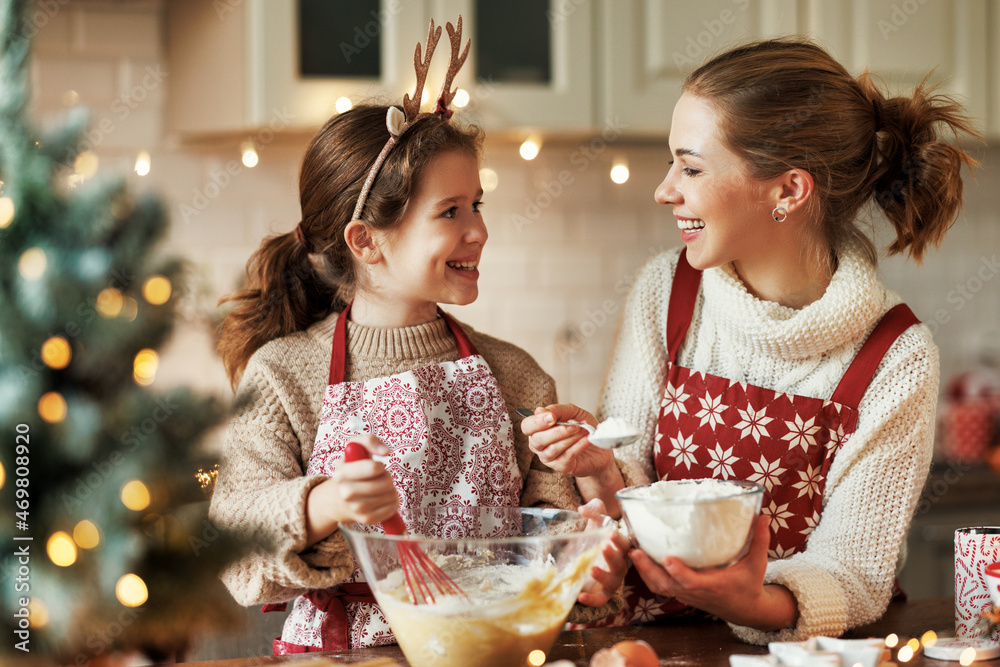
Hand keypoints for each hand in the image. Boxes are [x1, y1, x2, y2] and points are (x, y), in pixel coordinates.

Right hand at [305, 434, 398, 544]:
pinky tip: (385, 498)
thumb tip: (386, 452)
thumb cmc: (352, 469)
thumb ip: (369, 441)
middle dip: (388, 478)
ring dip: (392, 490)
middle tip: (381, 478)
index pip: (374, 468)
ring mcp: (356, 508)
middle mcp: (346, 493)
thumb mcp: (355, 449)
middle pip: (386, 483)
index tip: (376, 467)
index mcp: (341, 473)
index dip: (380, 466)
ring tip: (383, 488)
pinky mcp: (366, 519)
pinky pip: (391, 509)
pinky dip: (393, 502)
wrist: (338, 498)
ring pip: (390, 495)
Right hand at [520, 404, 612, 477]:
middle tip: (574, 425)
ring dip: (570, 438)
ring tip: (584, 429)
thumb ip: (557, 410)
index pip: (527, 426)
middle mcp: (539, 445)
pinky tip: (587, 438)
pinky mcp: (562, 467)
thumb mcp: (571, 412)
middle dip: (557, 432)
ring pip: (553, 449)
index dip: (537, 422)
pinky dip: (579, 445)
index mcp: (537, 429)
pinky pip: (568, 456)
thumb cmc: (582, 427)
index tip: (552, 417)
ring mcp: (549, 458)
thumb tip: (540, 411)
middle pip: (537, 440)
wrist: (599, 445)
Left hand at [575, 499, 630, 606]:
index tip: (611, 533)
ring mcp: (610, 581)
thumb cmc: (595, 535)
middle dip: (613, 556)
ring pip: (612, 582)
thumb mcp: (595, 519)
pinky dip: (592, 600)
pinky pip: (600, 600)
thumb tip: (583, 509)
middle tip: (603, 547)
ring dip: (603, 577)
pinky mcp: (599, 593)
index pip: (625, 544)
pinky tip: (580, 596)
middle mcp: (619, 565)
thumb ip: (594, 508)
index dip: (619, 540)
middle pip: (620, 563)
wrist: (584, 555)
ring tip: (591, 569)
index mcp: (620, 548)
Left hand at [629, 515, 797, 629]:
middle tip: (635, 551)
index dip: (677, 572)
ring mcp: (686, 595)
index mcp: (712, 586)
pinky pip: (660, 587)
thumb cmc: (749, 585)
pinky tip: (639, 559)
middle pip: (666, 585)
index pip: (690, 582)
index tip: (665, 558)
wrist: (747, 610)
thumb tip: (762, 514)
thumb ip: (759, 540)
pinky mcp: (682, 594)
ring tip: (632, 552)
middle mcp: (695, 593)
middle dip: (648, 570)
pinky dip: (648, 575)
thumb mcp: (757, 564)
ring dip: (644, 572)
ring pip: (659, 587)